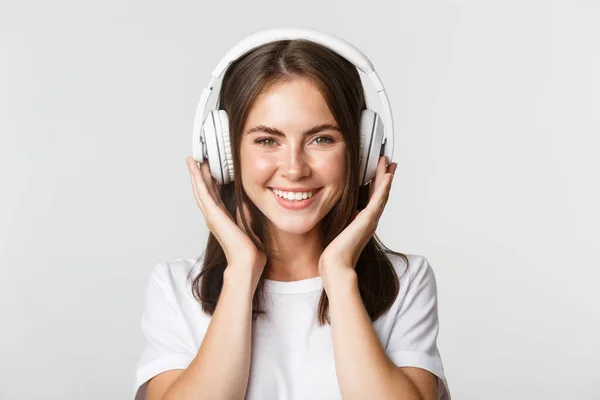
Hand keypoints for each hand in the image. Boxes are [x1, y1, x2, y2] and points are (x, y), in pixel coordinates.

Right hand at [186, 157, 266, 289]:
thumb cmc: (249, 250)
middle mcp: (214, 215)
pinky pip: (203, 192)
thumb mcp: (249, 225)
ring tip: (192, 160)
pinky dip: (198, 179)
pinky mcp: (212, 214)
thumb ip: (245, 213)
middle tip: (196, 160)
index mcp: (222, 218)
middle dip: (200, 174)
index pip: (214, 196)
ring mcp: (211, 214)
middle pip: (204, 190)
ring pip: (200, 189)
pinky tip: (195, 168)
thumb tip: (245, 202)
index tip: (208, 170)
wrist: (246, 262)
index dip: (210, 182)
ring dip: (195, 174)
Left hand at [318, 156, 397, 289]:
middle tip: (390, 162)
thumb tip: (340, 211)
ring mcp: (371, 219)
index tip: (380, 171)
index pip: (372, 198)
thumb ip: (343, 219)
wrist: (336, 265)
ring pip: (382, 193)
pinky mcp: (368, 219)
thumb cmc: (335, 253)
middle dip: (384, 177)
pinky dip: (384, 187)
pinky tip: (388, 175)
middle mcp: (370, 220)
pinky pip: (379, 200)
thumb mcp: (338, 229)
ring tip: (389, 162)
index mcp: (363, 221)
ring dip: (385, 176)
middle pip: (380, 193)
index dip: (377, 184)